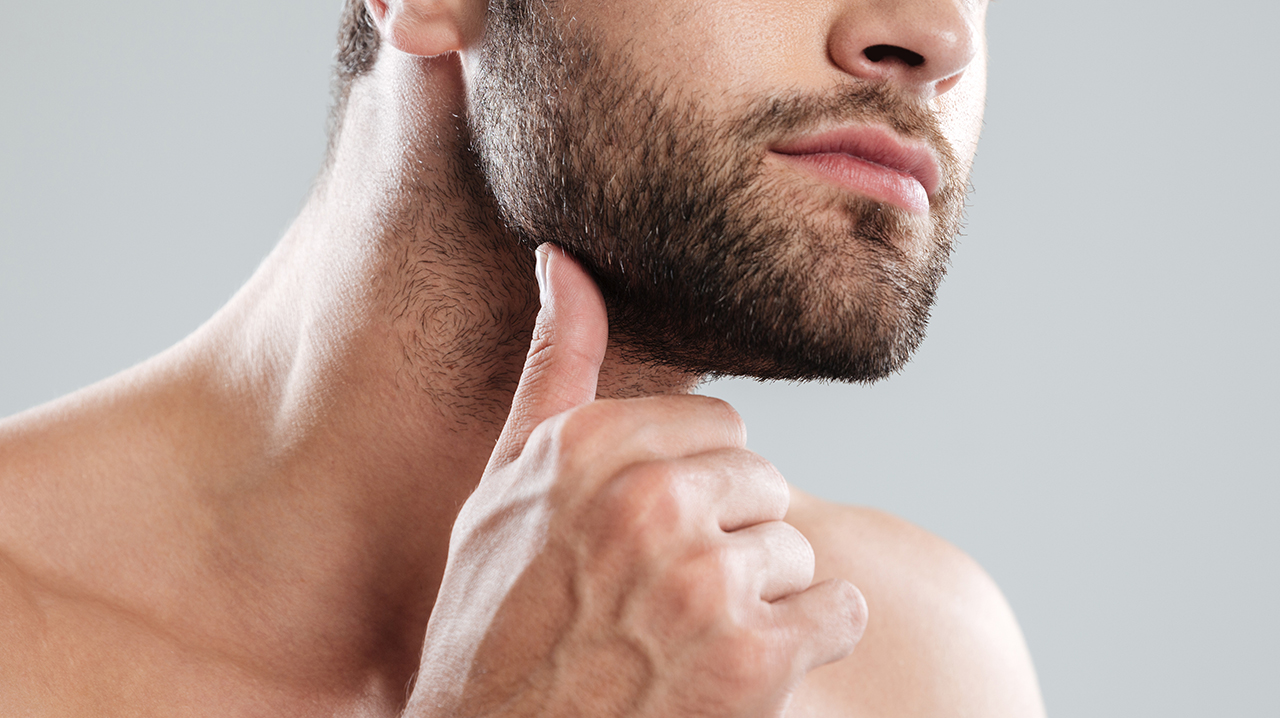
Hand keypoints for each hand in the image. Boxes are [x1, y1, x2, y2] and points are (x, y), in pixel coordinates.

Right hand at [405, 245, 866, 716]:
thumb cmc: (495, 622)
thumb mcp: (505, 485)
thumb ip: (556, 368)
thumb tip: (565, 258)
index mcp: (588, 447)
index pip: (720, 425)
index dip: (693, 484)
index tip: (649, 538)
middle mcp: (648, 503)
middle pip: (763, 482)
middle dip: (728, 535)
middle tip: (663, 597)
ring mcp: (705, 583)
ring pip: (796, 549)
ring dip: (760, 596)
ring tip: (686, 638)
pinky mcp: (754, 662)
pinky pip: (839, 609)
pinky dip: (807, 642)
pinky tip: (735, 670)